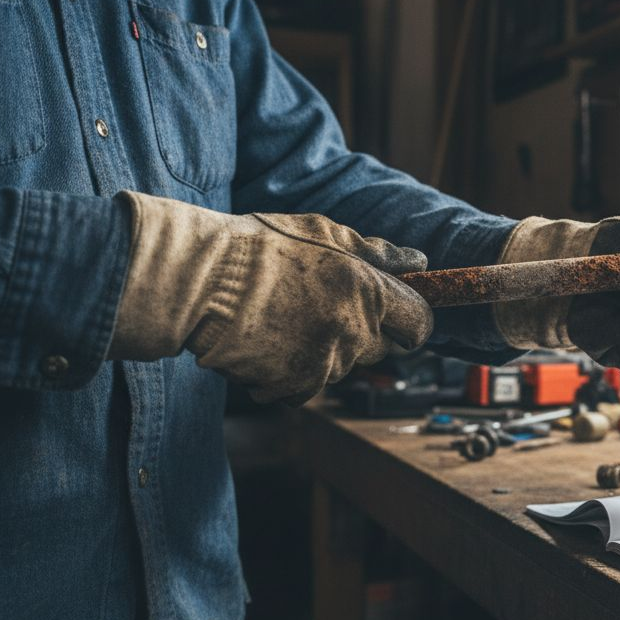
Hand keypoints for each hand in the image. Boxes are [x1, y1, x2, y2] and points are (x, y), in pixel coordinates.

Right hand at [109, 192, 431, 403]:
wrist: (199, 283)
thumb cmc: (259, 248)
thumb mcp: (323, 233)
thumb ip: (376, 252)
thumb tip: (416, 261)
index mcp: (368, 292)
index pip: (420, 323)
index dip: (411, 320)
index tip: (398, 315)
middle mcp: (353, 333)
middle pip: (381, 349)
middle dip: (365, 333)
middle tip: (324, 307)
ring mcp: (323, 364)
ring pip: (342, 367)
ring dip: (325, 351)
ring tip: (286, 320)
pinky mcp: (292, 387)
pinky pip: (307, 387)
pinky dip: (293, 373)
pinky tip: (269, 344)